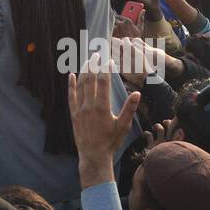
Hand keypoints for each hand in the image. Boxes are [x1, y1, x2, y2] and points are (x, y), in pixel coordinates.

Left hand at [69, 53, 139, 186]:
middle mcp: (89, 106)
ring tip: (88, 60)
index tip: (109, 60)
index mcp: (102, 107)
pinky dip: (71, 85)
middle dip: (94, 65)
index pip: (103, 82)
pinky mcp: (74, 115)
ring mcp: (80, 110)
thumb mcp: (123, 126)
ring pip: (81, 86)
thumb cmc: (111, 142)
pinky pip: (71, 96)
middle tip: (97, 54)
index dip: (106, 69)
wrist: (94, 156)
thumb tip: (138, 93)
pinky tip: (71, 75)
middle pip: (90, 80)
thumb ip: (129, 109)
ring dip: (84, 72)